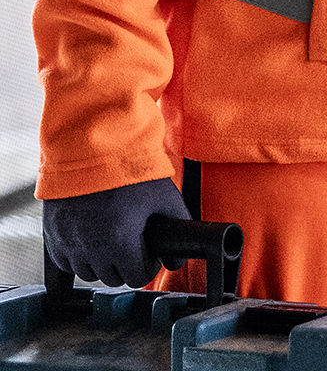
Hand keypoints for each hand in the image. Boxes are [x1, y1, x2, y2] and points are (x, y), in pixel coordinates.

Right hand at [43, 176, 191, 286]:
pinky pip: (65, 262)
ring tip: (112, 237)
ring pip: (88, 273)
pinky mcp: (52, 234)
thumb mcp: (164, 194)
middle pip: (113, 278)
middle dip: (127, 263)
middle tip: (133, 241)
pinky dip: (78, 256)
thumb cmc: (130, 168)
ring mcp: (68, 242)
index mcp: (120, 241)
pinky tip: (91, 238)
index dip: (148, 265)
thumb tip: (178, 258)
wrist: (92, 144)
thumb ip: (178, 224)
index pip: (137, 277)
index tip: (149, 251)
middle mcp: (91, 248)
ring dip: (102, 262)